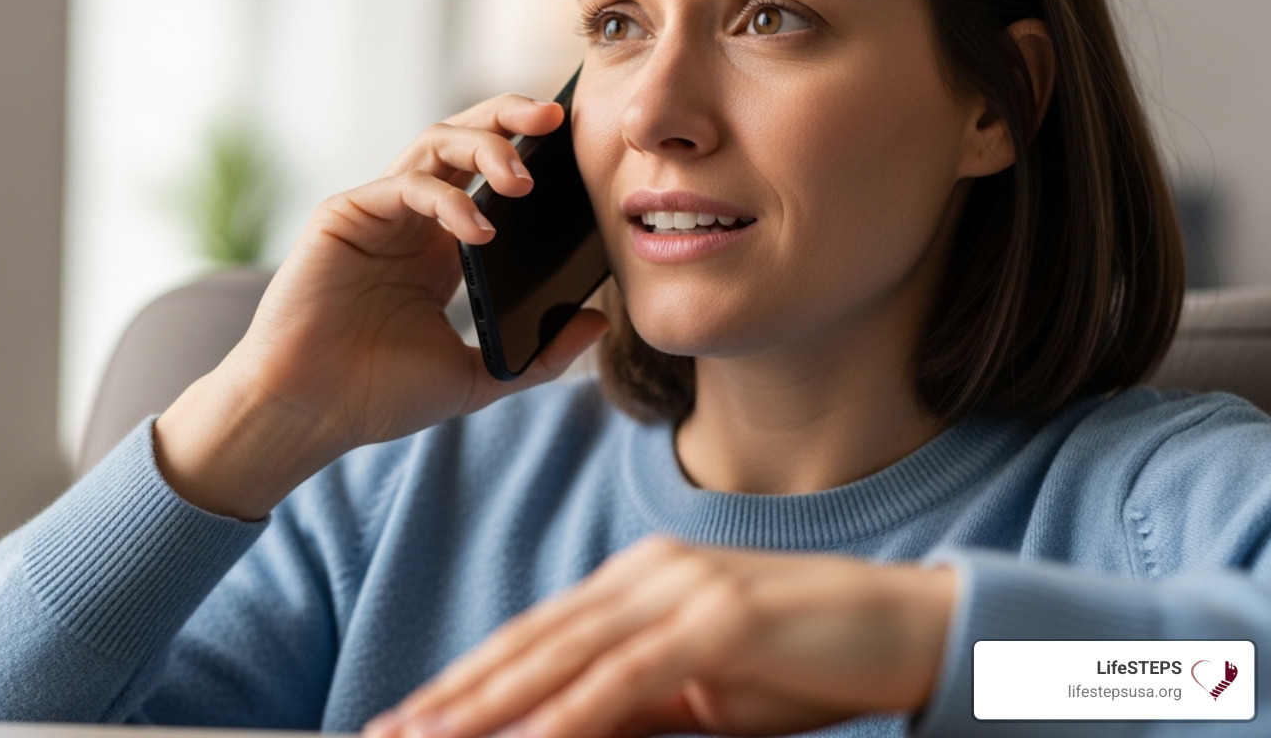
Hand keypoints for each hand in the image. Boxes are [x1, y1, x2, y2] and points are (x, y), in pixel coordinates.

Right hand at [154, 94, 609, 519]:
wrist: (308, 415)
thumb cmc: (378, 396)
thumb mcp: (478, 376)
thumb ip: (540, 356)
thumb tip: (601, 323)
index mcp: (443, 247)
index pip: (490, 175)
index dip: (530, 149)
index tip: (578, 145)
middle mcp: (412, 219)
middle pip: (465, 139)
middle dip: (511, 117)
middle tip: (556, 118)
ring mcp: (378, 213)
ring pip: (435, 145)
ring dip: (485, 147)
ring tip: (523, 180)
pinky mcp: (344, 216)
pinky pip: (403, 185)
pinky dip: (446, 199)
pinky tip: (479, 230)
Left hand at [366, 537, 955, 737]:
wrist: (908, 628)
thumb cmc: (807, 662)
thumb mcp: (707, 692)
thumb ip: (637, 706)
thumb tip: (563, 732)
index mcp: (639, 580)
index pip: (535, 634)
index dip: (467, 677)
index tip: (413, 717)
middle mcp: (648, 573)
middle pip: (531, 642)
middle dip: (454, 694)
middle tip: (387, 732)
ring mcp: (681, 590)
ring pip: (562, 656)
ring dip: (489, 705)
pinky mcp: (717, 621)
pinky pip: (625, 678)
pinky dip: (567, 713)